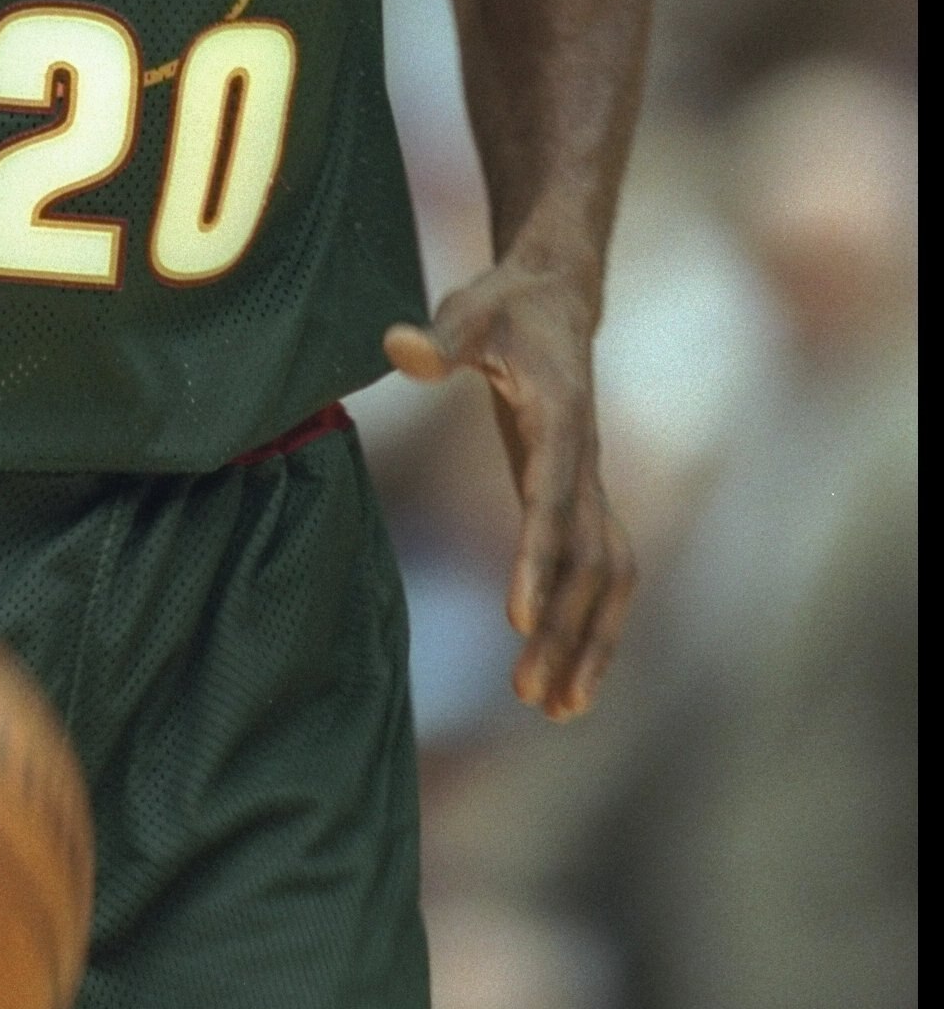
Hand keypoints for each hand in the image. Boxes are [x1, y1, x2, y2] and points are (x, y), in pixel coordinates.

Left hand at [383, 262, 635, 720]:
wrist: (558, 298)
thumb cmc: (504, 307)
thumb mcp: (469, 311)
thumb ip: (438, 337)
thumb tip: (399, 350)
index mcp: (561, 421)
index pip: (552, 501)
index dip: (537, 559)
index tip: (517, 619)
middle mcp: (586, 461)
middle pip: (587, 560)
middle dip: (564, 629)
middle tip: (528, 696)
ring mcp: (591, 483)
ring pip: (608, 577)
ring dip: (591, 644)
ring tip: (558, 710)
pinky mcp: (582, 496)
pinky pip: (601, 571)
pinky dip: (593, 625)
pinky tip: (569, 674)